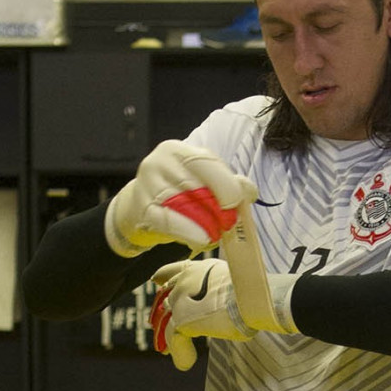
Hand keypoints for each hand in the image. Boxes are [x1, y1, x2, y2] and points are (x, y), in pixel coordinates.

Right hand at [105, 141, 256, 257]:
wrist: (140, 208)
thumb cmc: (178, 194)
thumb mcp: (202, 182)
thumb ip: (227, 183)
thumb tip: (250, 192)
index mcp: (178, 150)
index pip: (204, 161)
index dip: (223, 182)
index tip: (237, 202)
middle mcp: (160, 162)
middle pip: (192, 183)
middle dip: (215, 206)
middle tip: (229, 223)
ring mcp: (147, 184)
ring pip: (180, 203)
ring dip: (203, 222)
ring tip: (215, 235)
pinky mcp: (142, 209)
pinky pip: (167, 221)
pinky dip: (187, 231)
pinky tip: (200, 240)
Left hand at [150, 259, 297, 370]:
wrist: (256, 298)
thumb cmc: (256, 293)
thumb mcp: (234, 284)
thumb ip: (218, 289)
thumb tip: (221, 307)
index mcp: (199, 268)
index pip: (174, 270)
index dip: (164, 277)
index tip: (157, 281)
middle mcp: (186, 278)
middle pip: (166, 297)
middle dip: (162, 313)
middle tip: (156, 325)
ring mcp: (181, 298)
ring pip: (166, 319)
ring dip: (166, 335)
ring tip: (165, 349)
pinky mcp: (182, 318)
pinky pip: (172, 338)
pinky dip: (180, 352)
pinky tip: (185, 363)